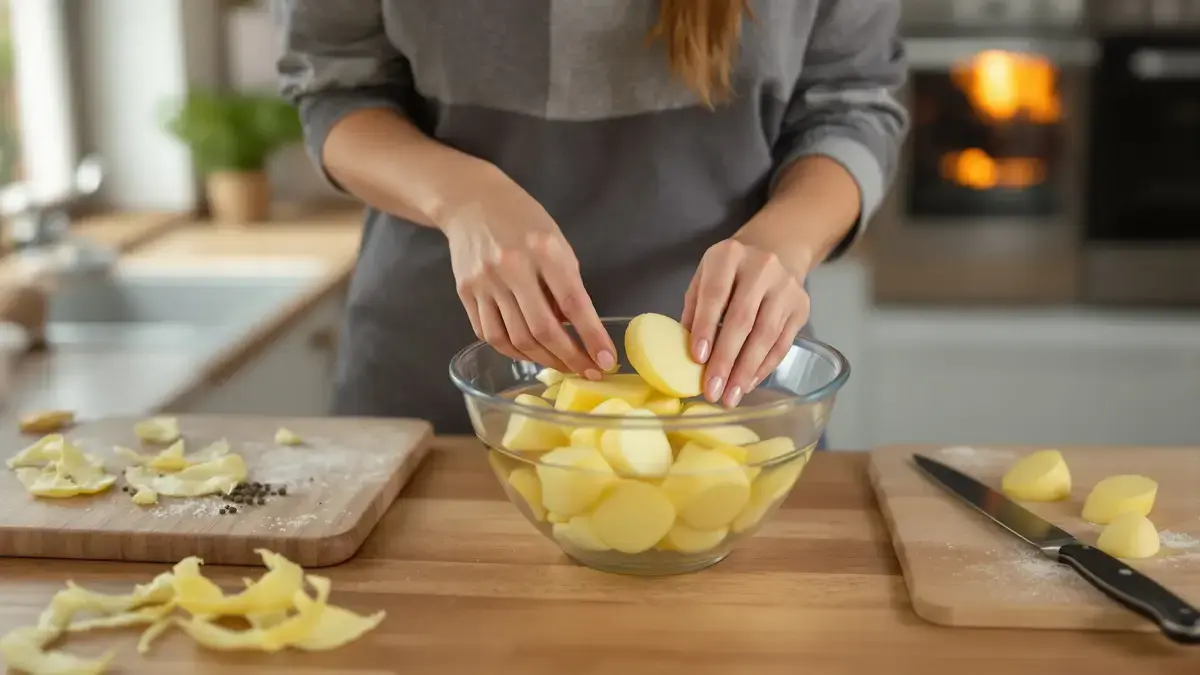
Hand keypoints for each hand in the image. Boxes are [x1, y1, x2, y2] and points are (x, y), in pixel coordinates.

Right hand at [440, 167, 615, 378]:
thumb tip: (574, 330)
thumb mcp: (556, 242)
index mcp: (544, 249)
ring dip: (541, 360)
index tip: (606, 361)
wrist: (470, 201)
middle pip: (541, 330)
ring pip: (514, 339)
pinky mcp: (465, 292)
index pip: (574, 304)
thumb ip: (566, 284)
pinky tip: (528, 352)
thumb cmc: (522, 220)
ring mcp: (484, 282)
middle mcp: (512, 267)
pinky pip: (489, 334)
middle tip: (586, 371)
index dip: (591, 337)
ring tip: (560, 365)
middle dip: (568, 358)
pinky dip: (511, 350)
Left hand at [681, 239, 810, 406]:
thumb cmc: (730, 272)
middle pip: (743, 320)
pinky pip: (782, 344)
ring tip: (731, 396)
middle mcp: (762, 267)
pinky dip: (764, 367)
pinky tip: (748, 383)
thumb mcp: (704, 278)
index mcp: (729, 256)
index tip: (697, 359)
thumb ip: (694, 310)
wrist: (775, 251)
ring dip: (746, 371)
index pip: (716, 294)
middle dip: (726, 360)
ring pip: (766, 336)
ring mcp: (786, 287)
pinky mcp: (801, 307)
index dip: (707, 328)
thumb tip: (685, 354)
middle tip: (712, 390)